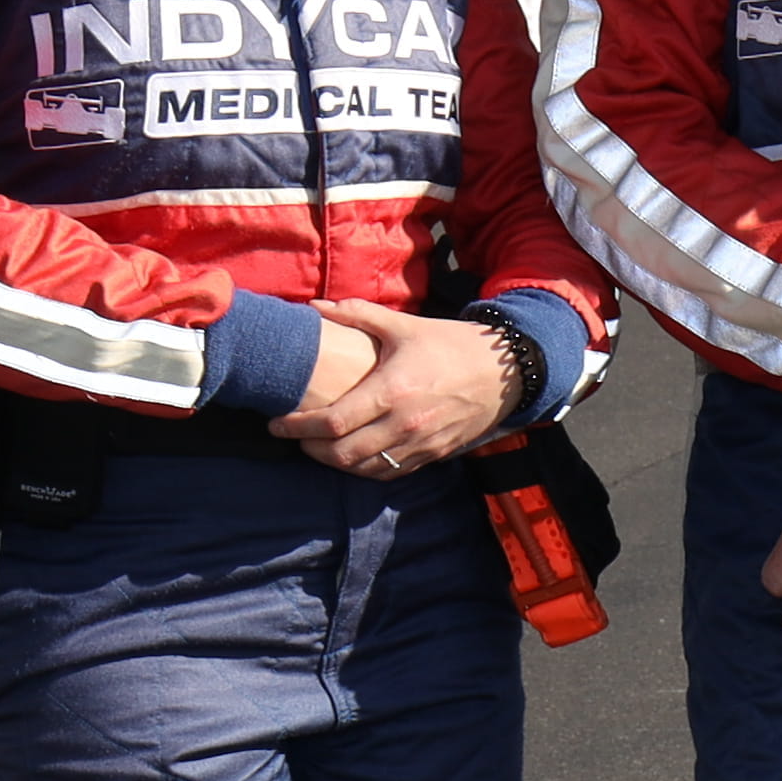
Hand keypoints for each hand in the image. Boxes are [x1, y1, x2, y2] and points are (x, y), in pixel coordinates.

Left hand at [273, 306, 517, 480]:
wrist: (504, 371)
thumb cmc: (451, 344)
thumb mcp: (404, 325)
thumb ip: (357, 315)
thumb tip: (314, 307)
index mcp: (392, 390)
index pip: (332, 422)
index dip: (296, 427)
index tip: (276, 423)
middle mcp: (405, 424)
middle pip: (341, 453)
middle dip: (309, 448)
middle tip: (293, 435)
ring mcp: (420, 444)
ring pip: (363, 469)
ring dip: (334, 461)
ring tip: (318, 446)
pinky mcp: (433, 455)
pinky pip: (389, 473)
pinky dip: (363, 469)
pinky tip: (352, 455)